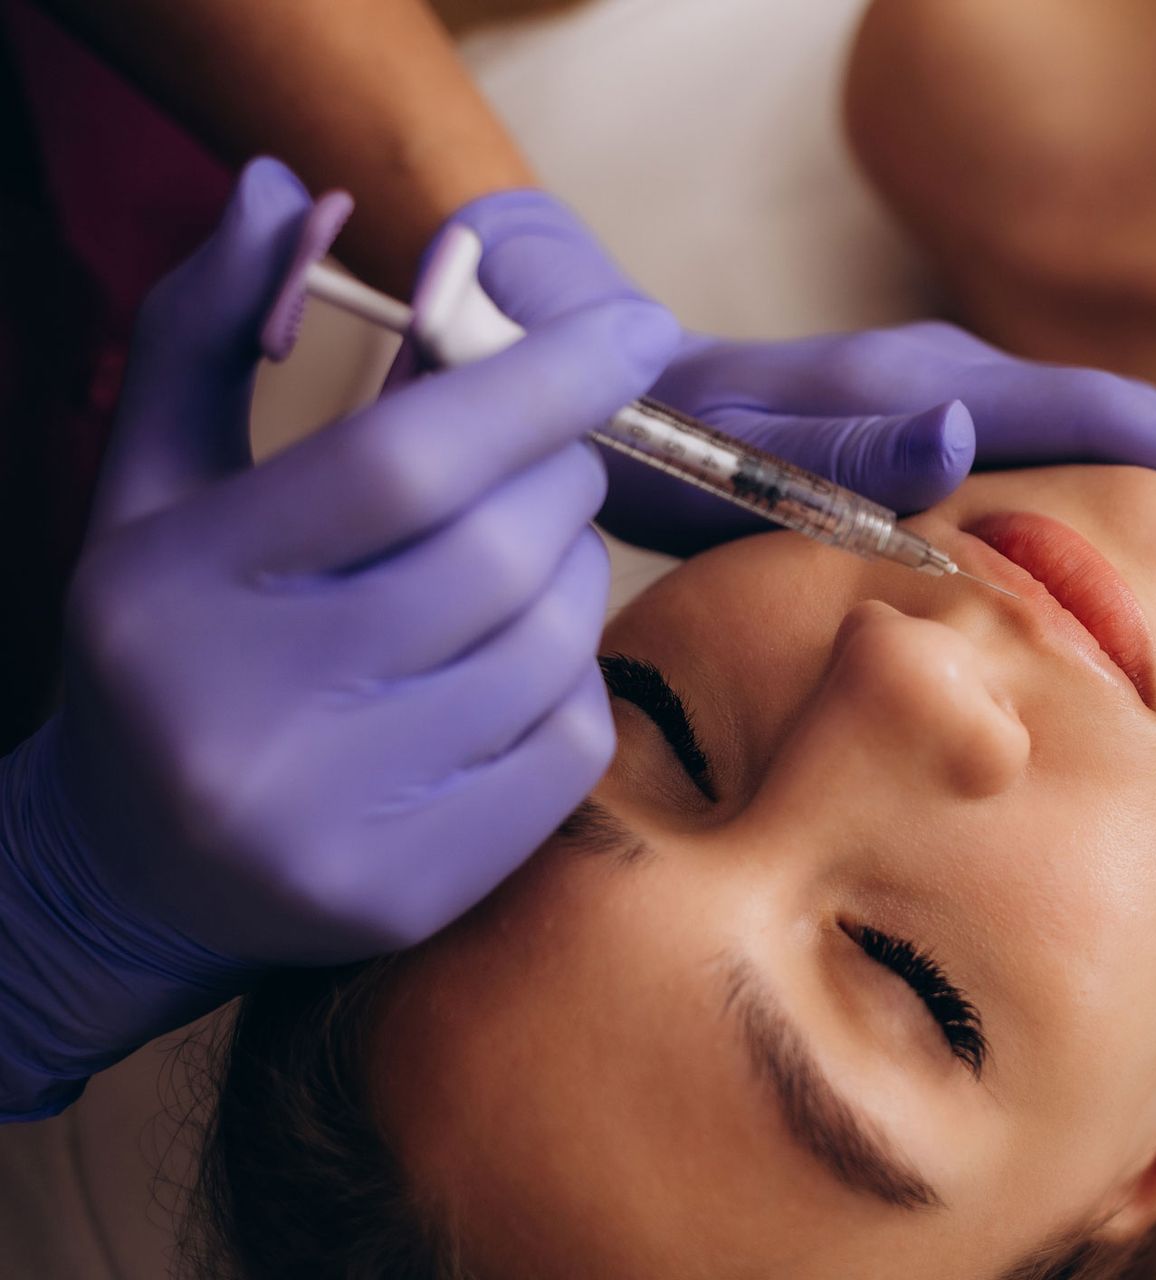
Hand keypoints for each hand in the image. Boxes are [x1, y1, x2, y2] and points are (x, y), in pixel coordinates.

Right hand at [0, 159, 673, 1115]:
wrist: (122, 872)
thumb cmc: (166, 643)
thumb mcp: (153, 482)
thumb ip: (209, 329)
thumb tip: (285, 188)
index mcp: (182, 585)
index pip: (405, 462)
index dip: (540, 383)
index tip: (636, 329)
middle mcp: (249, 711)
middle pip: (500, 554)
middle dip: (561, 483)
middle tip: (548, 468)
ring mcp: (333, 817)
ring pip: (552, 648)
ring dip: (572, 580)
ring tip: (517, 570)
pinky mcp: (408, 892)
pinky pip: (570, 747)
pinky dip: (571, 684)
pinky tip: (508, 672)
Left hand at [634, 326, 1155, 683]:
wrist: (631, 413)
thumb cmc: (678, 448)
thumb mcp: (749, 452)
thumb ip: (853, 444)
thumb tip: (962, 431)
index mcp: (949, 392)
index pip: (1118, 424)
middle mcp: (979, 403)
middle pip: (1144, 468)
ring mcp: (971, 439)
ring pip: (1117, 501)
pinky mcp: (951, 478)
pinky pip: (1070, 524)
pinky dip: (1131, 574)